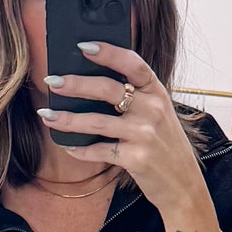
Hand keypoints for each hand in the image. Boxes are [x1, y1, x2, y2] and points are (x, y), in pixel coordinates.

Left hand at [39, 44, 231, 231]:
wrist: (184, 185)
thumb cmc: (165, 146)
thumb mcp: (159, 114)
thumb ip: (137, 97)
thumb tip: (94, 81)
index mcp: (157, 92)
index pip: (133, 64)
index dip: (108, 52)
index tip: (82, 46)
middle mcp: (152, 109)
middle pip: (107, 89)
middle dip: (75, 84)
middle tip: (52, 82)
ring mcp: (144, 134)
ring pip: (96, 121)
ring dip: (67, 119)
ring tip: (47, 115)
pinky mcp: (135, 158)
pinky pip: (99, 150)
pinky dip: (80, 150)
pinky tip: (67, 146)